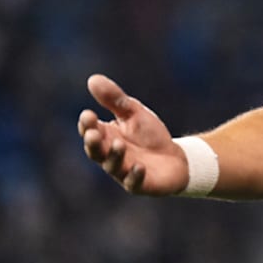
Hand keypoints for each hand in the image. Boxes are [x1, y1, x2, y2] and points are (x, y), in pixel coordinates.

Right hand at [78, 74, 187, 194]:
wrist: (175, 158)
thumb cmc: (149, 135)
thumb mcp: (133, 113)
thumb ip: (115, 99)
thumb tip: (93, 79)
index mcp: (106, 136)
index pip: (90, 130)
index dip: (87, 124)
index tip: (88, 115)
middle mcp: (110, 155)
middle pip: (95, 151)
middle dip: (93, 143)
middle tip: (93, 134)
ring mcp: (123, 171)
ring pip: (112, 166)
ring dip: (114, 156)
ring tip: (119, 145)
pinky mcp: (140, 183)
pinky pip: (133, 183)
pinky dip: (135, 176)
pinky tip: (139, 167)